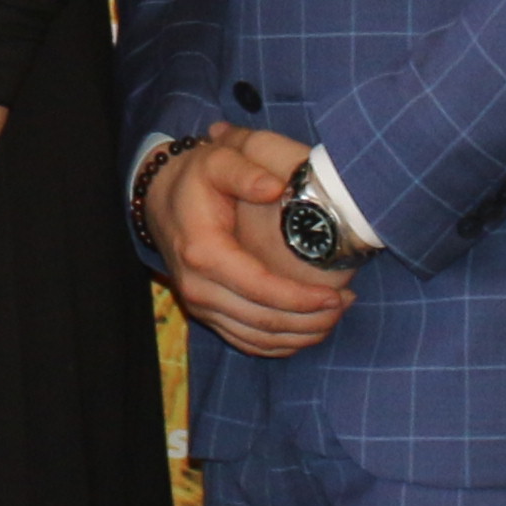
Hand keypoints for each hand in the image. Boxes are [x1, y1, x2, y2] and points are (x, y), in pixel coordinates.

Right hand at [153, 127, 351, 355]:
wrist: (159, 198)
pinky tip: (308, 329)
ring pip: (258, 340)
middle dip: (310, 320)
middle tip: (345, 303)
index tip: (335, 294)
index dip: (300, 298)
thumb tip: (275, 187)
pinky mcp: (206, 315)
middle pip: (263, 321)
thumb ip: (245, 171)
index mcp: (204, 253)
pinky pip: (247, 343)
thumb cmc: (195, 178)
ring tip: (335, 314)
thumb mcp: (217, 160)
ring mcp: (200, 306)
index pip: (260, 289)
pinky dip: (281, 345)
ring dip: (301, 335)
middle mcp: (198, 288)